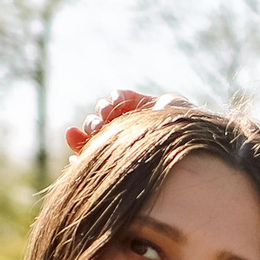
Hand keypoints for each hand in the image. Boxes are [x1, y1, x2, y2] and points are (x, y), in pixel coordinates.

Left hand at [65, 87, 192, 156]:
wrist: (188, 149)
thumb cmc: (155, 163)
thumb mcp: (120, 164)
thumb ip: (97, 160)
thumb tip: (74, 159)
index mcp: (123, 159)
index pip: (93, 148)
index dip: (80, 140)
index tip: (71, 134)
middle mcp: (129, 140)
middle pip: (98, 126)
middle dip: (92, 125)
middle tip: (96, 129)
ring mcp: (139, 121)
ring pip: (106, 109)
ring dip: (102, 111)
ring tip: (107, 116)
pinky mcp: (149, 104)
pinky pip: (121, 95)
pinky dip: (116, 97)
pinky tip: (116, 104)